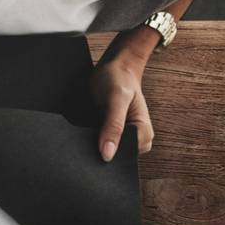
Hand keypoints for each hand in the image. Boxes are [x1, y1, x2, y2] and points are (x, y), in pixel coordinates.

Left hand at [92, 37, 157, 162]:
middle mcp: (133, 138)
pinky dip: (87, 142)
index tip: (94, 147)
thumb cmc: (119, 78)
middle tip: (87, 137)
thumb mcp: (116, 99)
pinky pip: (95, 145)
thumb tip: (107, 155)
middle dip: (98, 152)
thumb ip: (113, 126)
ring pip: (103, 153)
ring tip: (85, 131)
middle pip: (114, 158)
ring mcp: (120, 137)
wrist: (112, 67)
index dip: (109, 155)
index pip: (126, 158)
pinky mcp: (107, 134)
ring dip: (91, 147)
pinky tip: (81, 134)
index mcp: (143, 133)